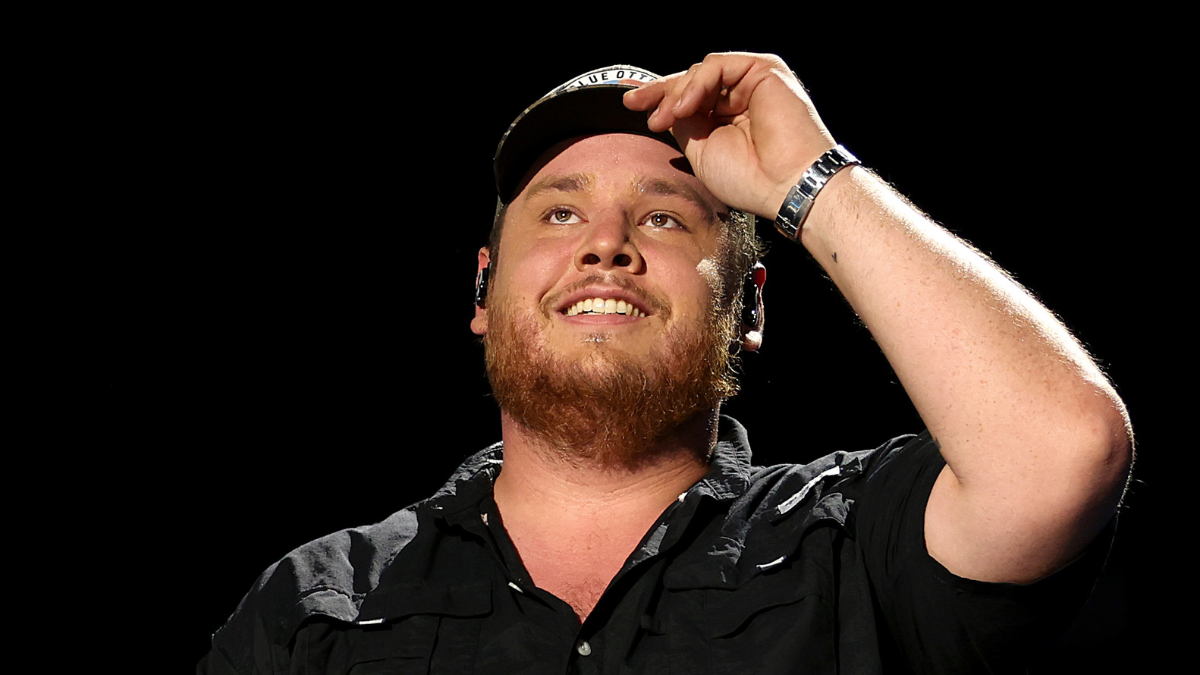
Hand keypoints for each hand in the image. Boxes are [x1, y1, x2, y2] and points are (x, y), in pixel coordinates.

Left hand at [623, 53, 836, 219]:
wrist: (785, 184)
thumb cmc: (750, 179)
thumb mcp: (701, 151)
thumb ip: (685, 124)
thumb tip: (665, 107)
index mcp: (728, 117)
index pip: (690, 99)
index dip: (662, 99)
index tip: (633, 105)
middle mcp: (741, 96)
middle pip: (692, 81)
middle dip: (661, 91)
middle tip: (636, 104)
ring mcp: (752, 82)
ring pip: (702, 72)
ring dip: (677, 93)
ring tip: (665, 117)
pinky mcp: (764, 69)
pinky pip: (718, 65)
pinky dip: (696, 83)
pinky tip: (686, 107)